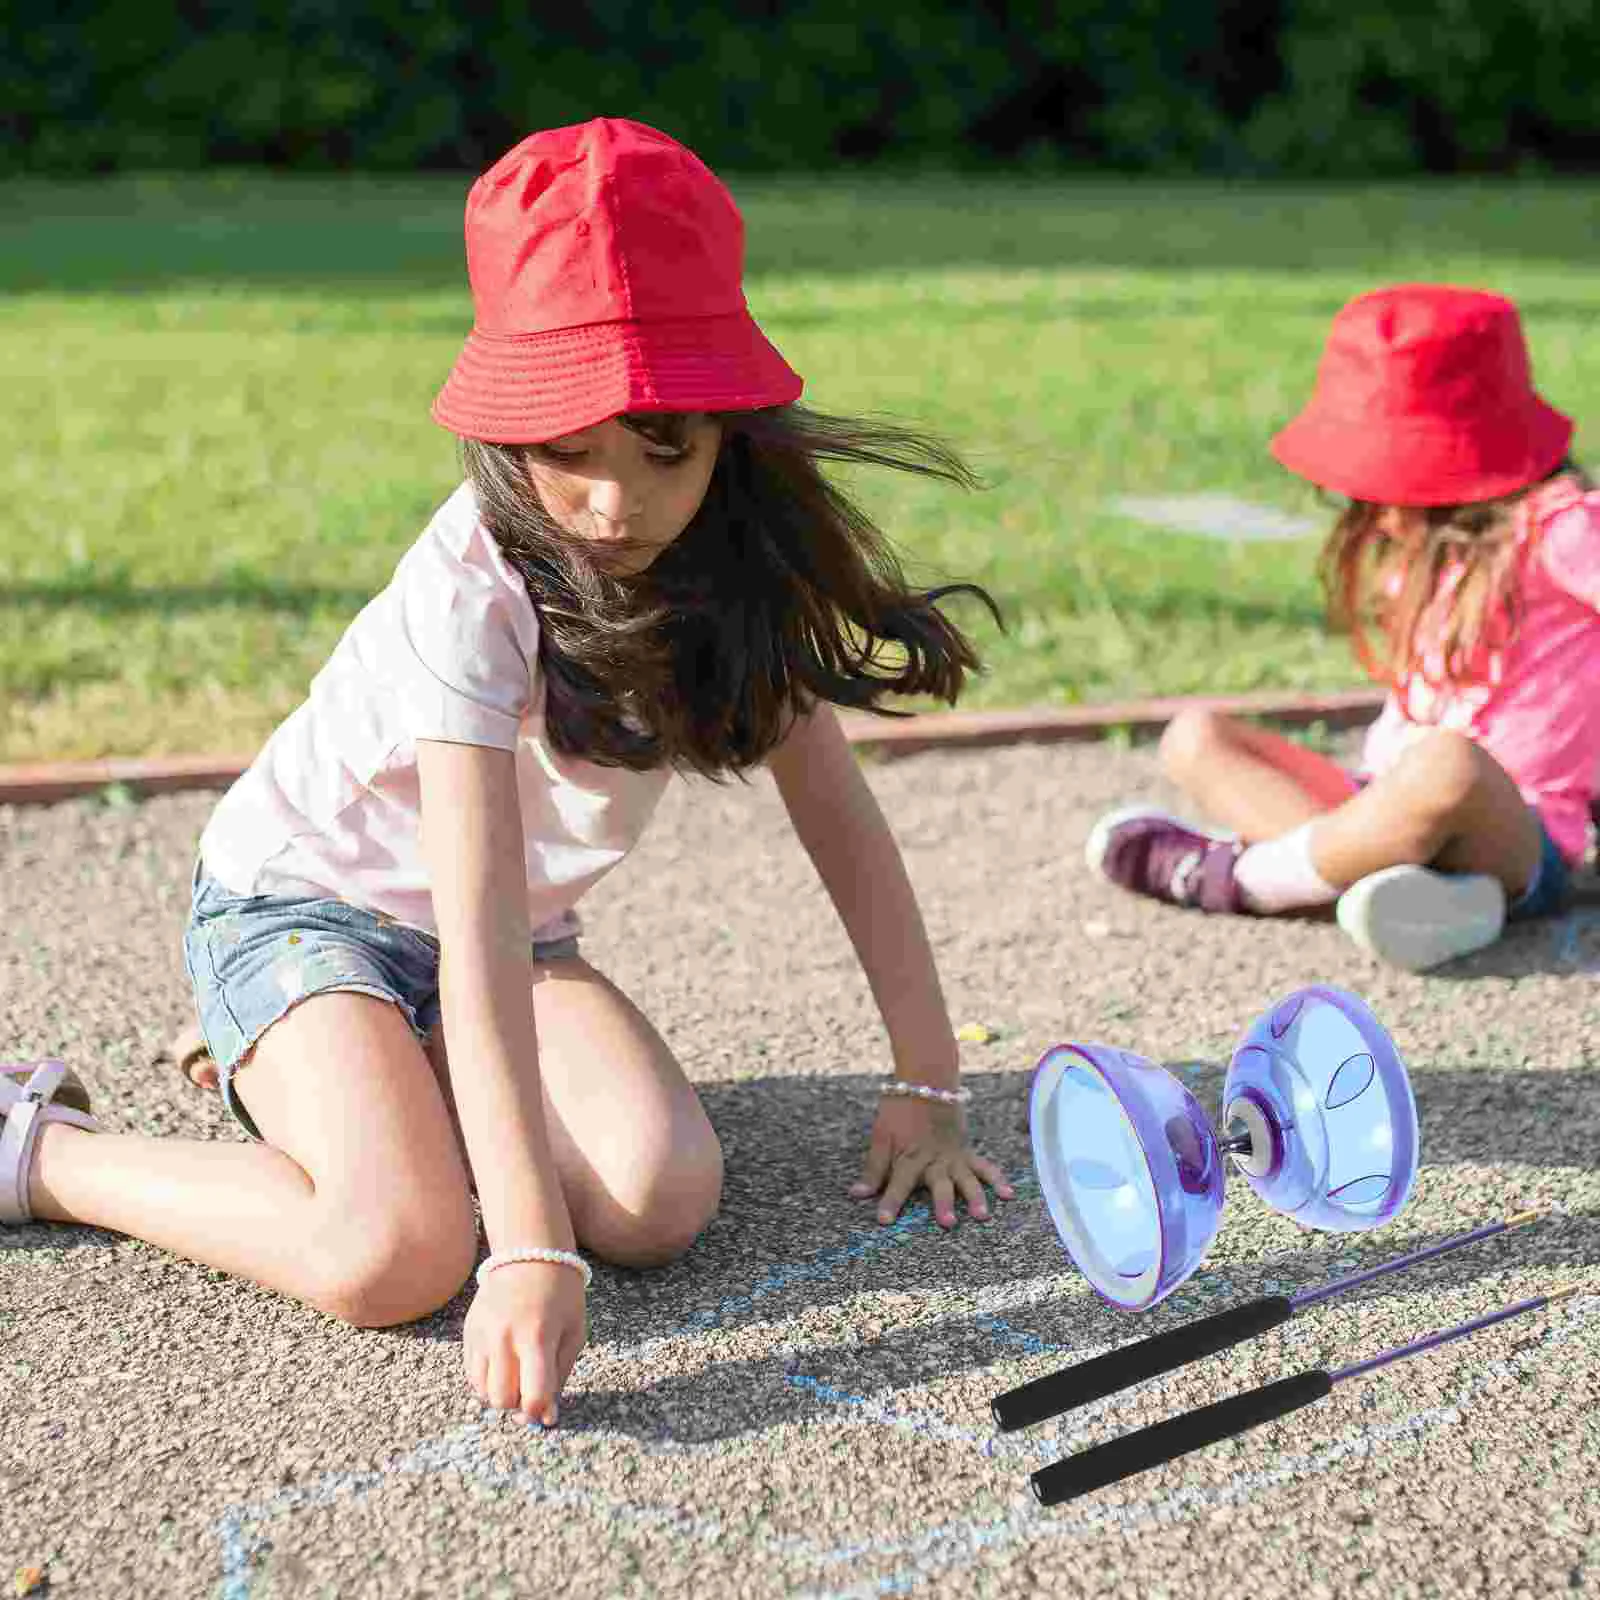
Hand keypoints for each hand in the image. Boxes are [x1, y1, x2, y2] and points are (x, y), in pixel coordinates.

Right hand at [464, 1261, 587, 1425]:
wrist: (530, 1253)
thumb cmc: (561, 1295)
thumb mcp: (574, 1333)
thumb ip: (560, 1376)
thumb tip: (546, 1417)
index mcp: (537, 1337)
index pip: (533, 1396)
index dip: (541, 1411)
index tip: (547, 1407)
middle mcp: (504, 1337)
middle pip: (501, 1400)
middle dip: (518, 1404)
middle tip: (531, 1388)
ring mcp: (482, 1334)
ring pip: (482, 1392)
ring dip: (501, 1393)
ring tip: (518, 1372)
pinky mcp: (469, 1332)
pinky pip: (472, 1375)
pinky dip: (487, 1379)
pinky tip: (504, 1362)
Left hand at [849, 1094, 1013, 1227]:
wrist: (927, 1083)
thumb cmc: (900, 1110)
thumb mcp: (881, 1136)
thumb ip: (874, 1168)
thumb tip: (857, 1194)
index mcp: (909, 1156)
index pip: (897, 1183)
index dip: (891, 1201)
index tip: (884, 1221)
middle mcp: (933, 1160)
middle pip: (938, 1184)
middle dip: (942, 1203)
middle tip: (947, 1222)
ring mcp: (953, 1156)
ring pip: (965, 1178)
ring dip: (974, 1196)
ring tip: (981, 1215)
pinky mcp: (966, 1152)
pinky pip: (984, 1166)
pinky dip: (997, 1178)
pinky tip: (1009, 1194)